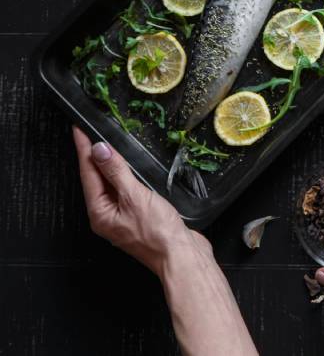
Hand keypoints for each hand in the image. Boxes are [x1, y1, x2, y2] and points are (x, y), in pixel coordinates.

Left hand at [72, 126, 210, 276]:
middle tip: (90, 131)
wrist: (182, 256)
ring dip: (110, 165)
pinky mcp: (139, 216)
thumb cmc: (158, 232)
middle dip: (94, 156)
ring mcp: (123, 217)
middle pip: (96, 179)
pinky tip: (130, 168)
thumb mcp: (135, 196)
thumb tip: (99, 150)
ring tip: (107, 144)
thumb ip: (117, 172)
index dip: (84, 149)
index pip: (88, 174)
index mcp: (100, 212)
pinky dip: (126, 176)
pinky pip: (127, 191)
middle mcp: (107, 215)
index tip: (79, 130)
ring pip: (112, 185)